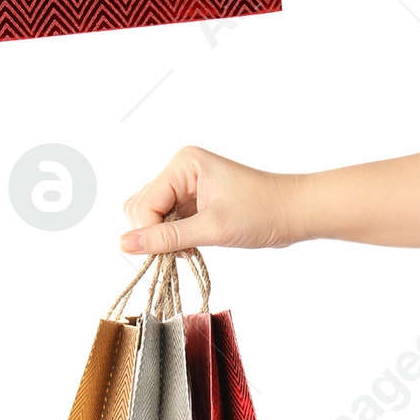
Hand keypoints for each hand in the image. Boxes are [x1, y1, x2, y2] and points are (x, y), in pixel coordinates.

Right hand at [121, 144, 298, 257]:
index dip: (149, 232)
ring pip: (152, 215)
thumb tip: (124, 244)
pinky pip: (168, 220)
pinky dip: (174, 237)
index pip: (145, 203)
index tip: (167, 256)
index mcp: (183, 163)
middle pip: (142, 206)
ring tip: (188, 249)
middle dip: (154, 233)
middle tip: (180, 253)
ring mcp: (186, 184)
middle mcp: (180, 169)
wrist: (294, 212)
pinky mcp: (193, 200)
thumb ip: (167, 238)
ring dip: (164, 237)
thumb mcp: (212, 228)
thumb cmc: (261, 212)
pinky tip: (192, 246)